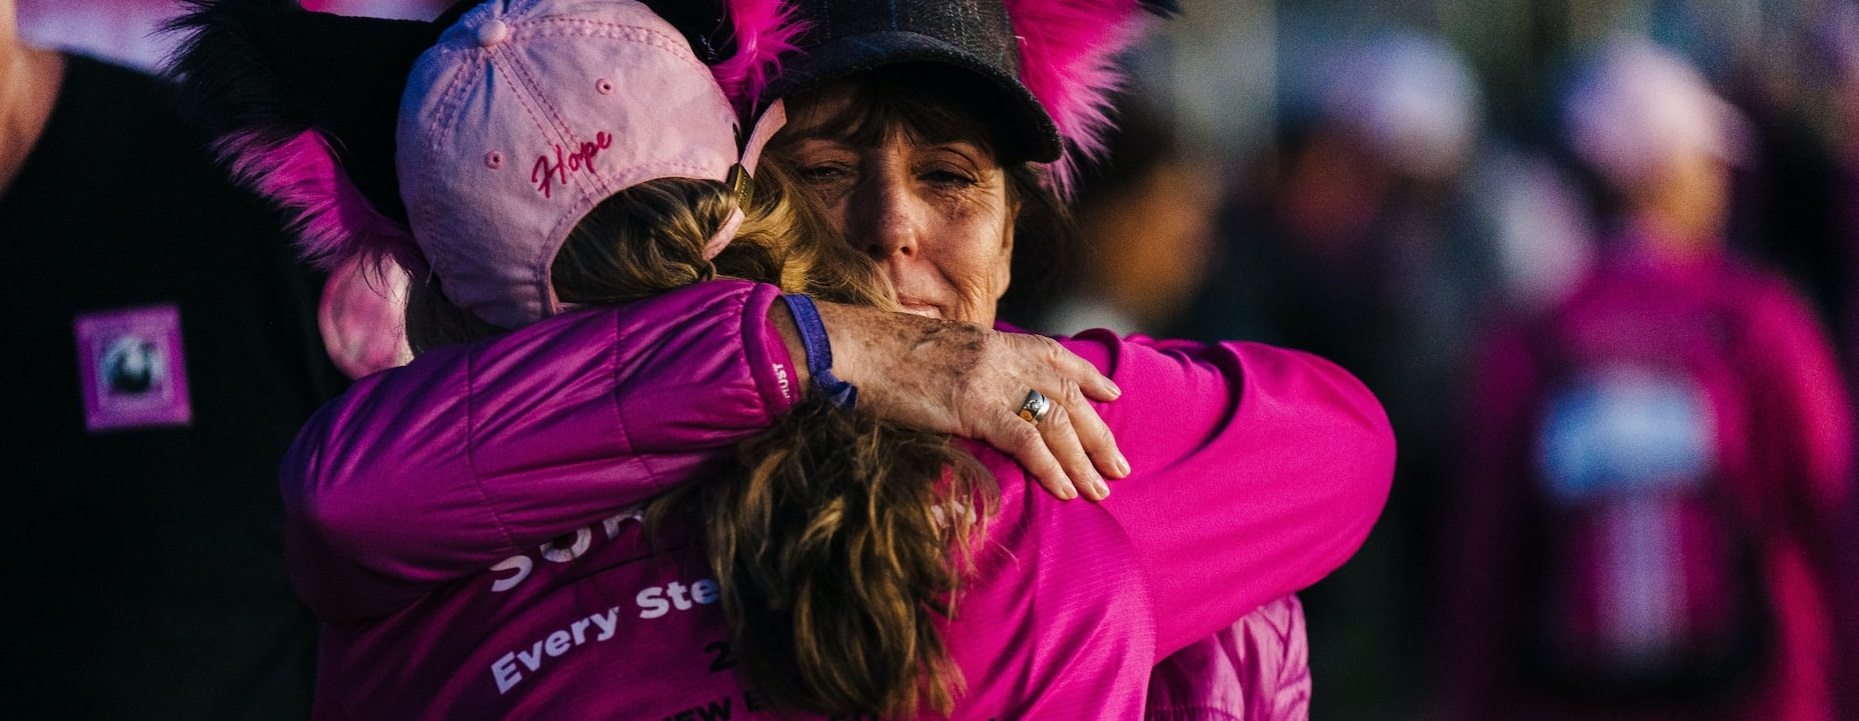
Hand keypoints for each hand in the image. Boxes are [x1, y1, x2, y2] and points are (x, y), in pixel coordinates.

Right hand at [802, 301, 1129, 500]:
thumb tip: (972, 389)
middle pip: (1067, 394)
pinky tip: (1066, 490)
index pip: (1054, 354)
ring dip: (1084, 458)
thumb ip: (965, 366)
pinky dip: (1051, 467)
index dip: (1087, 376)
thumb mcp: (934, 351)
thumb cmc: (879, 355)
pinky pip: (1025, 439)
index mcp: (991, 340)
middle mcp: (1000, 355)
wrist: (849, 347)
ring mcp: (988, 379)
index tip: (1111, 395)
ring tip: (1102, 488)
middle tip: (1120, 465)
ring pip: (1056, 419)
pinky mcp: (972, 405)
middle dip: (1098, 432)